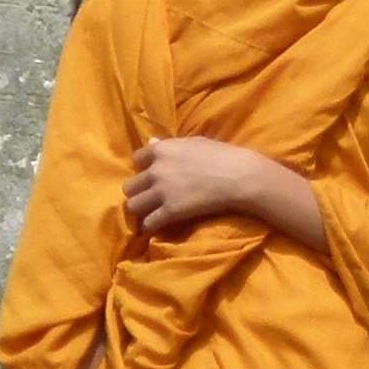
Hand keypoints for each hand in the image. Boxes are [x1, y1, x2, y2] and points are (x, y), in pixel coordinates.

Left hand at [126, 135, 266, 234]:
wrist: (239, 176)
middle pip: (129, 186)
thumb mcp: (194, 142)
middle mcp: (156, 170)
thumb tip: (151, 142)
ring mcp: (162, 192)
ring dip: (142, 210)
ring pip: (133, 206)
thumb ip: (169, 144)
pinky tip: (159, 225)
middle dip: (139, 192)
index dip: (144, 168)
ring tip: (152, 212)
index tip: (153, 175)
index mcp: (161, 150)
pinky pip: (148, 223)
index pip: (136, 159)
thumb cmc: (222, 155)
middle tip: (150, 198)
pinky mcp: (170, 211)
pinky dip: (152, 226)